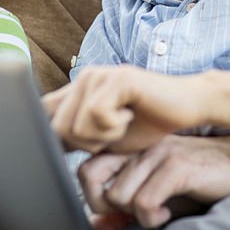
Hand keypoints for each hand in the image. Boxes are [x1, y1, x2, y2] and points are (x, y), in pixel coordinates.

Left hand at [44, 66, 209, 153]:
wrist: (187, 107)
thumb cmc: (149, 124)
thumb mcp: (105, 138)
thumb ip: (77, 139)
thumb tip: (44, 153)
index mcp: (79, 91)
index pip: (43, 113)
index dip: (48, 137)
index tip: (63, 155)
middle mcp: (84, 77)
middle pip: (57, 127)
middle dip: (84, 144)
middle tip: (111, 137)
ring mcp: (99, 74)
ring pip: (76, 124)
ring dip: (102, 137)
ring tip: (123, 124)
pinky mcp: (117, 78)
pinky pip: (97, 114)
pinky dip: (114, 126)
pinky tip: (130, 116)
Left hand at [78, 134, 229, 229]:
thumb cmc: (199, 181)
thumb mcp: (157, 194)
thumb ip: (125, 208)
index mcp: (133, 148)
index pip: (86, 168)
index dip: (92, 195)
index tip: (114, 212)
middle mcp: (140, 146)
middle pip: (92, 177)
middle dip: (105, 206)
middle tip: (131, 213)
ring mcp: (158, 153)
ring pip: (118, 195)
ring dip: (135, 214)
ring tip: (157, 211)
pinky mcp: (177, 167)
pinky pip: (144, 202)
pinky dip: (152, 218)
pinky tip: (167, 214)